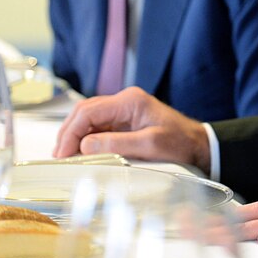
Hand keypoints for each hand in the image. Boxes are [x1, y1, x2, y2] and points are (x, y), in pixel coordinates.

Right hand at [53, 86, 210, 173]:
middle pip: (84, 112)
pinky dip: (85, 139)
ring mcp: (124, 111)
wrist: (198, 145)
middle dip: (68, 133)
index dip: (71, 132)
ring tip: (65, 156)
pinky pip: (98, 127)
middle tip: (59, 156)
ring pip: (88, 119)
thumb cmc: (180, 142)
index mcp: (130, 101)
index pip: (89, 111)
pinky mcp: (124, 122)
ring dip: (74, 136)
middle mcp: (125, 101)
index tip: (63, 153)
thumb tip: (84, 146)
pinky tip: (80, 153)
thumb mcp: (150, 145)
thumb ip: (116, 144)